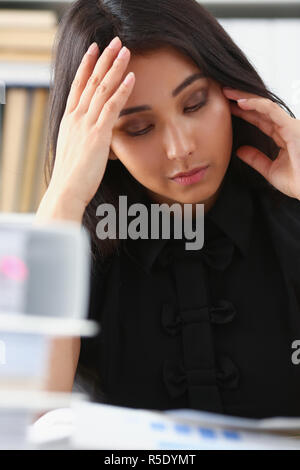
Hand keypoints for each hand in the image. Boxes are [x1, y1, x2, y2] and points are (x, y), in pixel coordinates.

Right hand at [46, 37, 134, 211]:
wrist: (67, 190)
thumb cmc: (72, 177)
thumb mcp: (75, 151)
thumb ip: (84, 137)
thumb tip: (94, 136)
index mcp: (69, 121)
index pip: (78, 87)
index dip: (87, 67)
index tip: (94, 50)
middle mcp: (75, 118)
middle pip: (90, 82)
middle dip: (103, 59)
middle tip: (115, 41)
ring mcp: (85, 125)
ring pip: (101, 89)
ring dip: (114, 68)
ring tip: (126, 50)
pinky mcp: (97, 135)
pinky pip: (111, 107)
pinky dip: (121, 90)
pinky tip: (131, 77)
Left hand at [223, 87, 299, 199]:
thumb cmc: (298, 183)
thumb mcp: (270, 170)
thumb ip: (256, 159)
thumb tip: (240, 151)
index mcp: (283, 137)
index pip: (260, 120)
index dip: (244, 113)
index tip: (227, 109)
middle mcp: (287, 128)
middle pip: (261, 110)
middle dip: (242, 101)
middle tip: (223, 94)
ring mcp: (290, 126)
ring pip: (264, 106)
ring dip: (245, 98)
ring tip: (228, 93)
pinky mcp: (291, 126)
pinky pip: (272, 110)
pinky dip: (256, 104)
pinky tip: (241, 102)